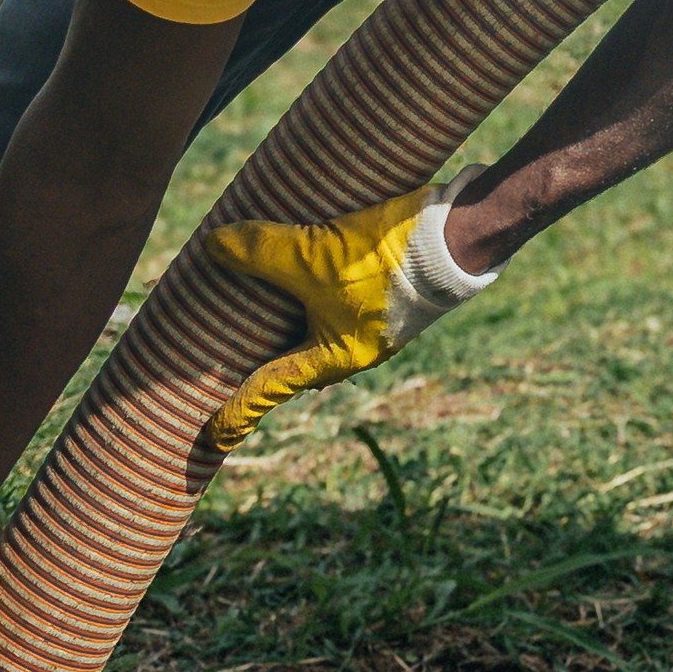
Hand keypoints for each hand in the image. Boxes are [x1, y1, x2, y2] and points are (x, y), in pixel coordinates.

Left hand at [198, 172, 498, 452]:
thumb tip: (214, 246)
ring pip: (322, 338)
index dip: (239, 410)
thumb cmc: (388, 259)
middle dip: (266, 372)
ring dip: (293, 333)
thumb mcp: (315, 255)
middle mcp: (358, 350)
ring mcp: (378, 325)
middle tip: (229, 374)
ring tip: (263, 321)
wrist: (460, 235)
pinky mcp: (392, 296)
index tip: (212, 436)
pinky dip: (315, 304)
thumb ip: (262, 250)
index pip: (273, 387)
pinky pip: (342, 311)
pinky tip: (308, 279)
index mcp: (337, 356)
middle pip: (298, 368)